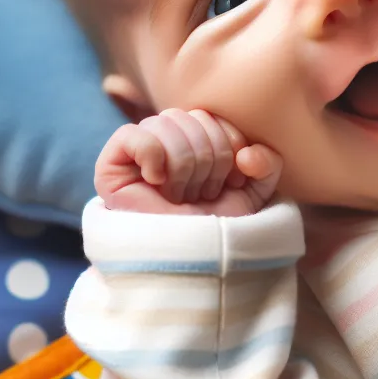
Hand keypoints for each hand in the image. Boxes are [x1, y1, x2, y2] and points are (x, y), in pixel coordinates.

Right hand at [95, 109, 282, 215]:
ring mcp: (137, 152)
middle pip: (192, 117)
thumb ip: (266, 163)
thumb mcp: (253, 193)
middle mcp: (166, 140)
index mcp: (195, 139)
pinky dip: (152, 156)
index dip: (230, 145)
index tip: (233, 183)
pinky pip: (134, 134)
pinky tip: (157, 181)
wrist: (190, 262)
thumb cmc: (217, 228)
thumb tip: (246, 153)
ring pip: (166, 123)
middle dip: (208, 160)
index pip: (214, 116)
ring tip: (180, 196)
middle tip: (202, 195)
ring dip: (183, 165)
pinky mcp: (111, 165)